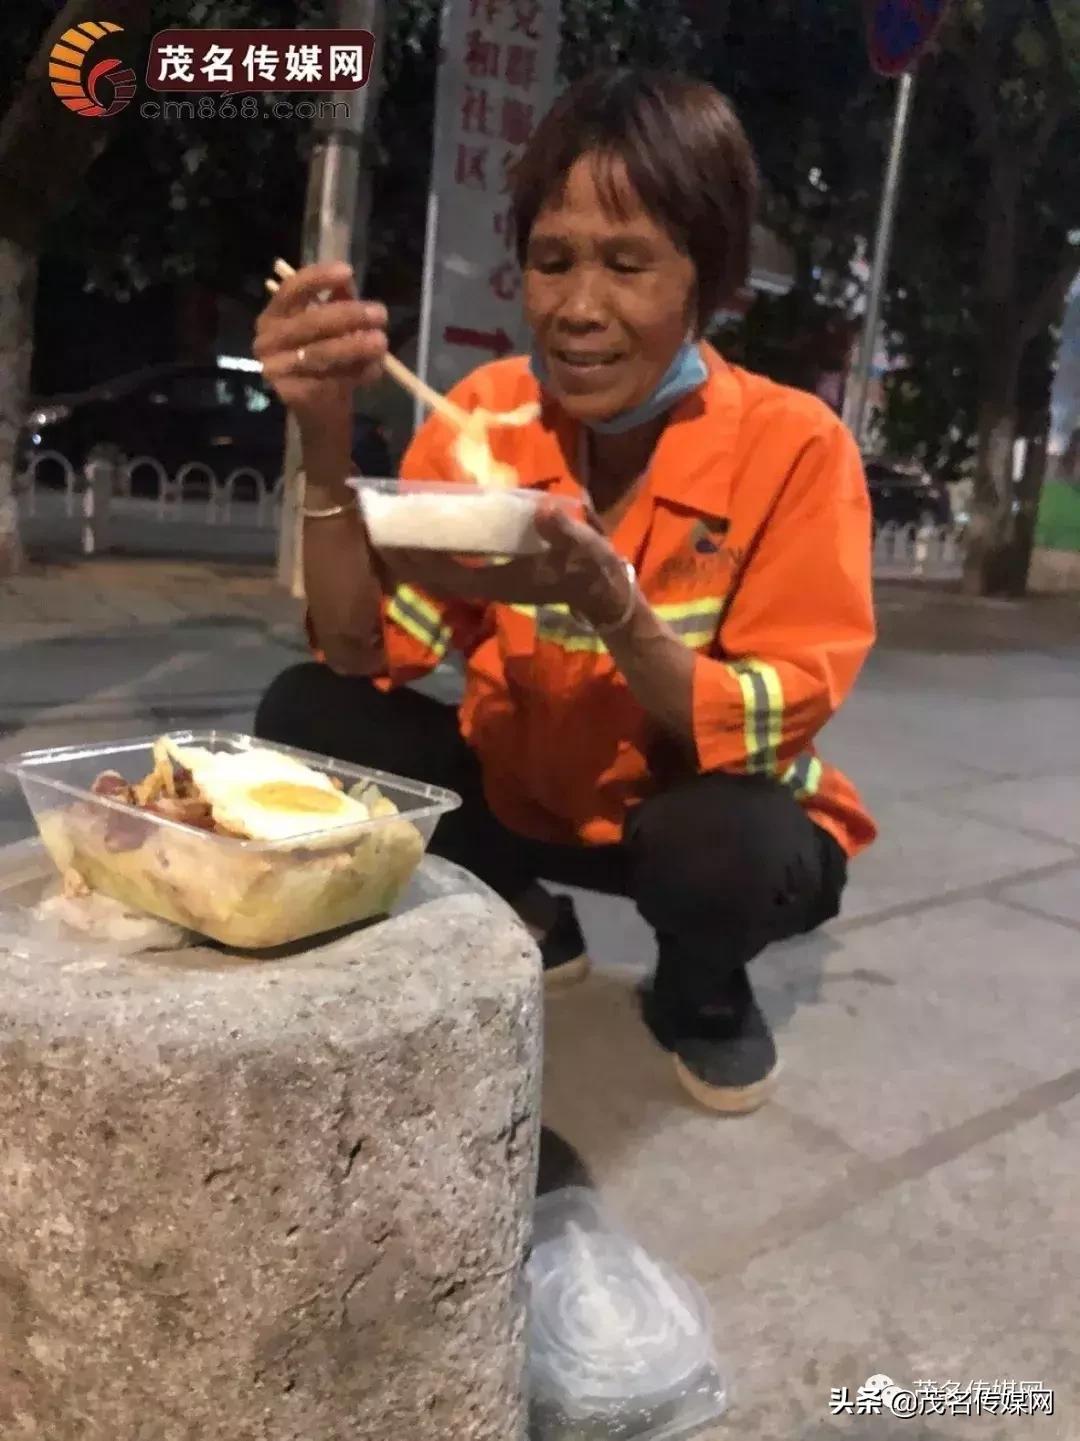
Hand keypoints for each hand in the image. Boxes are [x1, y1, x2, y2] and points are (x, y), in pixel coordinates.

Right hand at [253, 261, 388, 426]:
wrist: (318, 410)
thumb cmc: (323, 359)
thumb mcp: (329, 326)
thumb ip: (336, 300)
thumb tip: (347, 279)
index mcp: (273, 315)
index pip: (290, 290)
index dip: (318, 278)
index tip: (348, 271)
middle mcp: (267, 340)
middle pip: (310, 323)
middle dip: (348, 316)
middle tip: (380, 313)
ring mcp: (276, 369)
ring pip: (321, 353)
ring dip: (355, 346)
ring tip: (382, 342)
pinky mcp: (293, 395)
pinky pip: (330, 380)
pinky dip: (357, 373)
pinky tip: (374, 369)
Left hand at [375, 502, 633, 626]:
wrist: (605, 596)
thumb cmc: (593, 572)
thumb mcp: (585, 548)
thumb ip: (565, 531)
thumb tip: (543, 510)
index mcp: (500, 579)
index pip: (446, 572)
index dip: (416, 559)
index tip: (389, 540)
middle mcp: (489, 584)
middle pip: (436, 574)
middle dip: (407, 556)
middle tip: (377, 528)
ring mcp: (493, 581)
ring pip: (445, 571)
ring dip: (420, 555)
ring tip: (395, 529)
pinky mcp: (500, 575)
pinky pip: (459, 566)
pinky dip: (440, 553)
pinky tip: (432, 535)